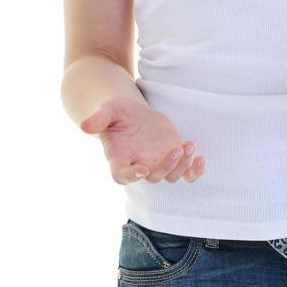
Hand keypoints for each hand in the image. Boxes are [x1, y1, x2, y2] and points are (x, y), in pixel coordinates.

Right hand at [80, 97, 205, 185]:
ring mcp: (157, 163)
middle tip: (176, 149)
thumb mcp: (107, 110)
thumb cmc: (117, 112)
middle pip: (153, 177)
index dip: (131, 176)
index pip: (122, 175)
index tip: (142, 169)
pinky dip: (194, 171)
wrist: (132, 113)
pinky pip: (185, 173)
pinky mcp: (172, 157)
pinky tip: (201, 159)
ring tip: (189, 145)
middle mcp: (139, 165)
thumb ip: (98, 119)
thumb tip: (84, 125)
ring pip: (171, 176)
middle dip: (166, 166)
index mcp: (119, 158)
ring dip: (182, 165)